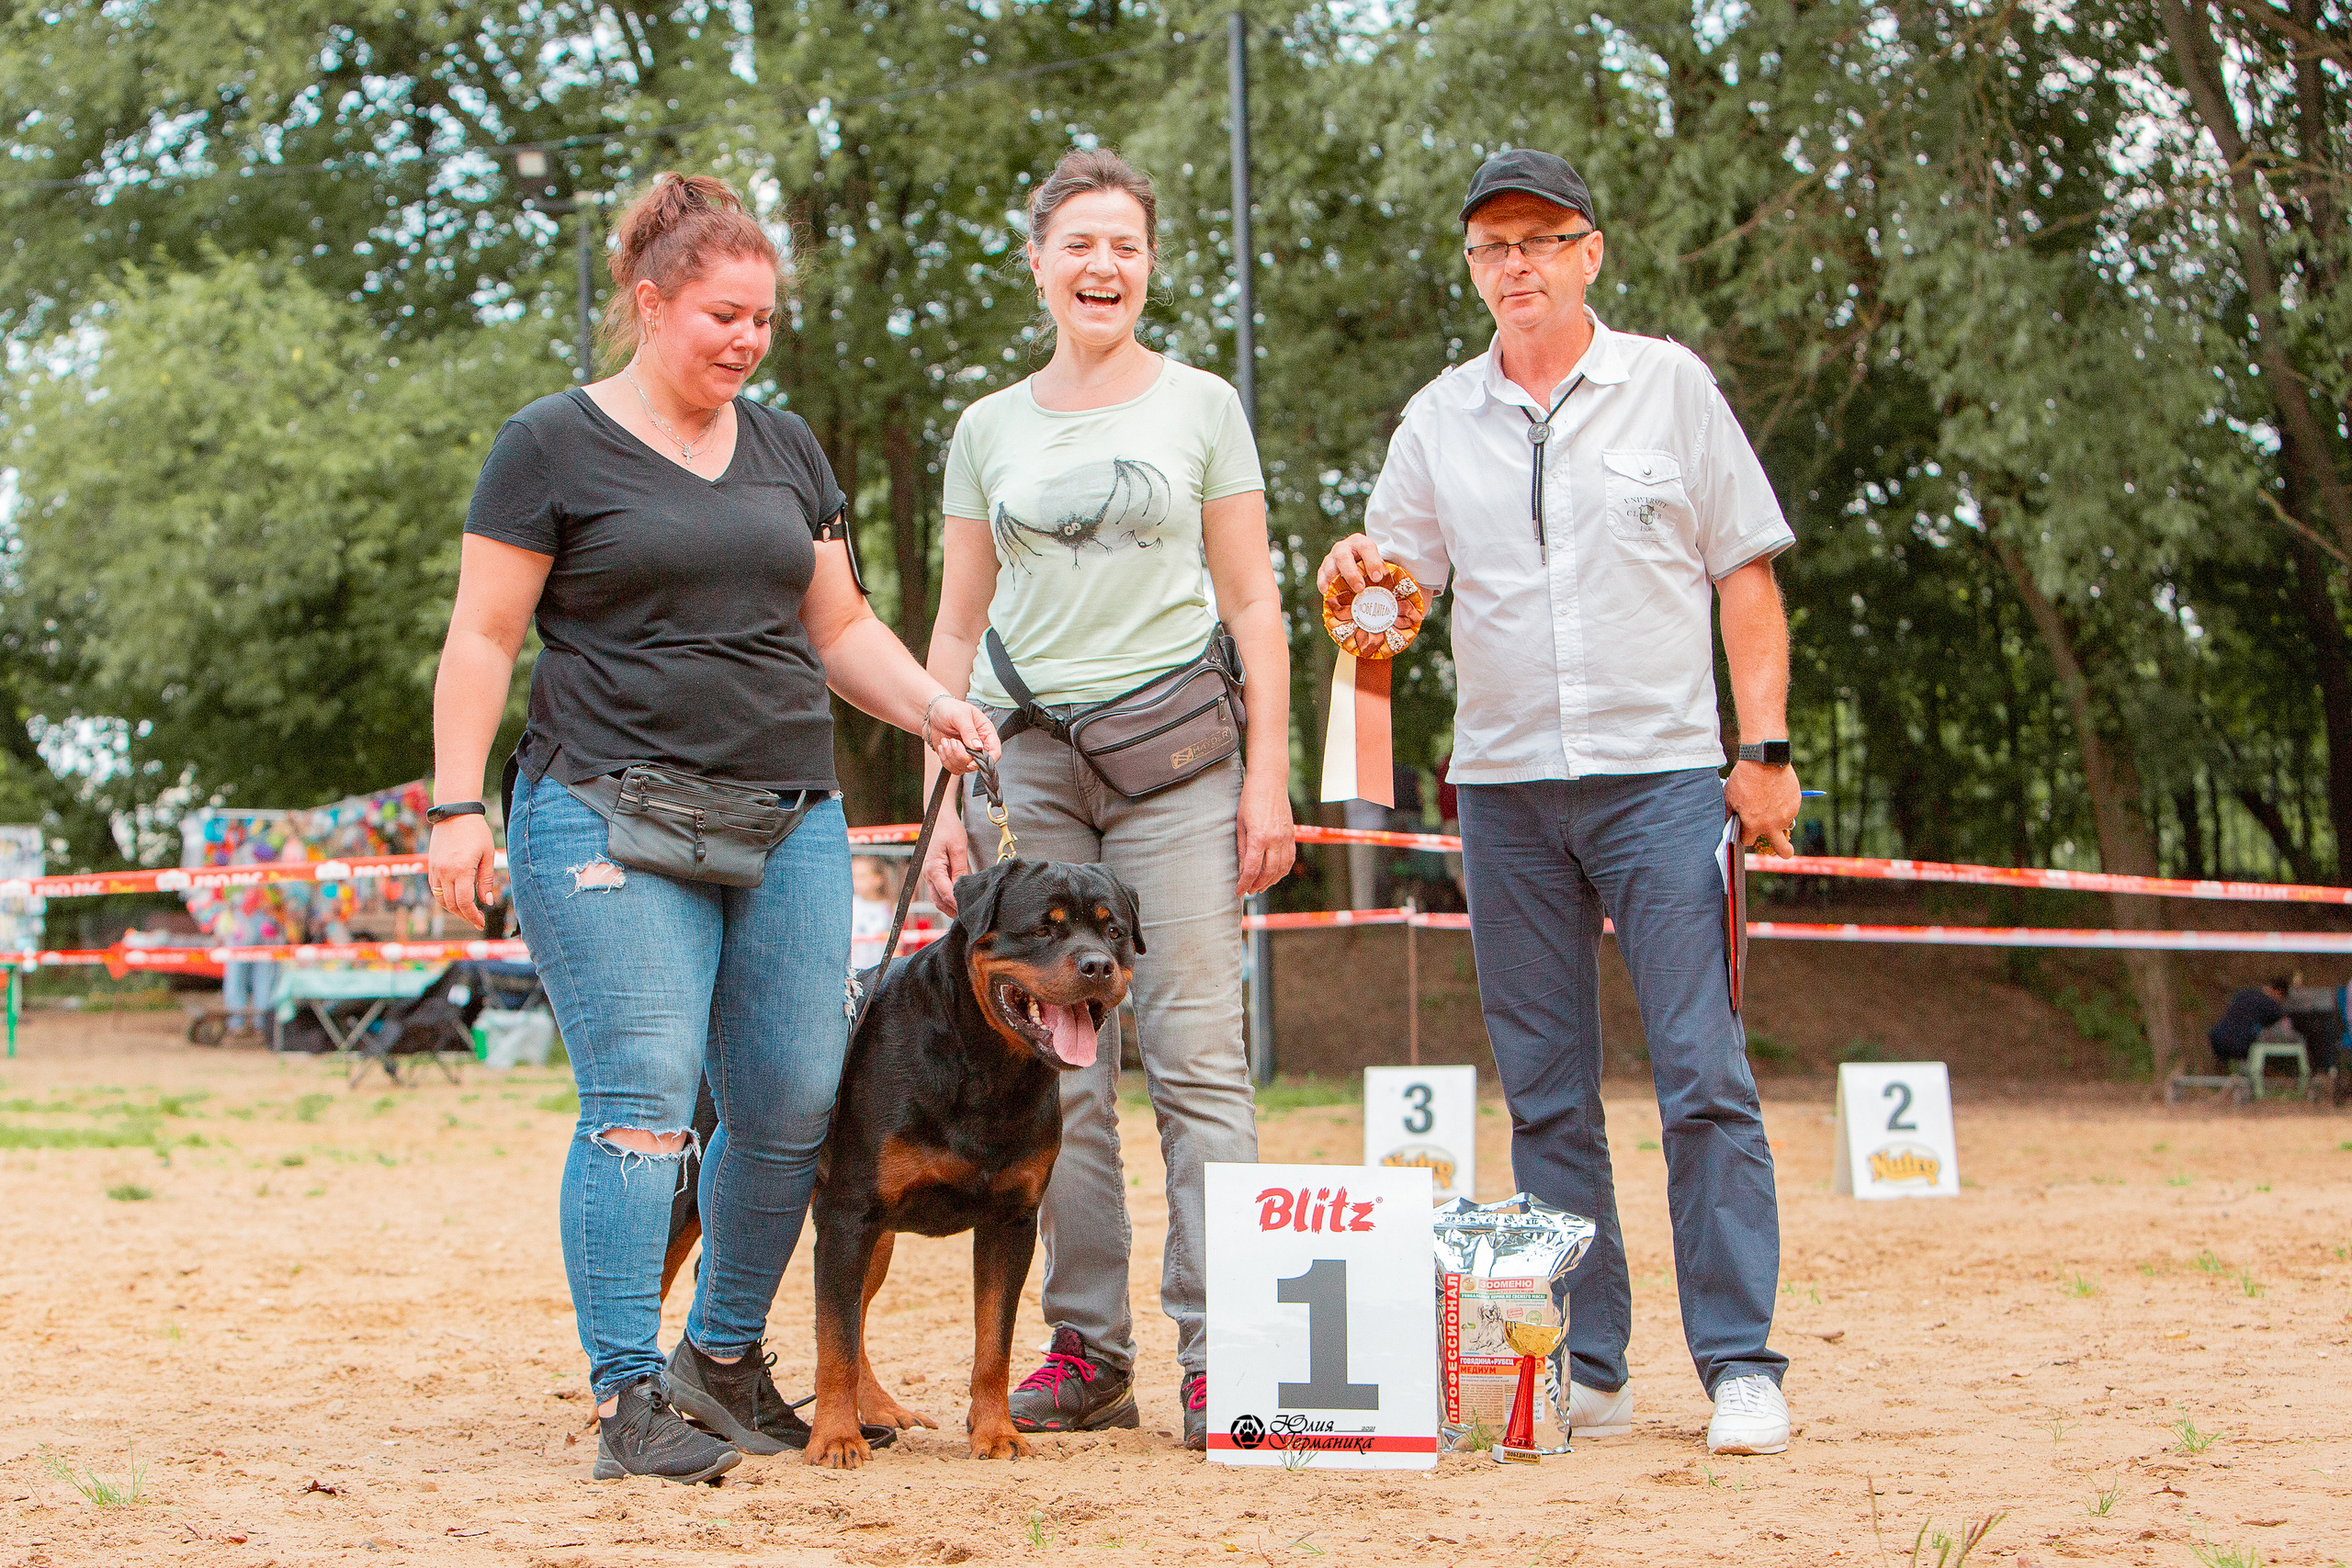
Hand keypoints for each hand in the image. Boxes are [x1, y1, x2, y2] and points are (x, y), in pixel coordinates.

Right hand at [427, 814, 499, 928]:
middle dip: (465, 916)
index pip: (465, 903)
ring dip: (454, 910)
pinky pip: (435, 890)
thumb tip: (486, 902)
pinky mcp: (431, 867)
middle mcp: (445, 872)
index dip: (473, 916)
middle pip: (452, 905)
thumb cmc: (476, 832)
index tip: (481, 922)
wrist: (454, 814)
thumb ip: (486, 880)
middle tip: (477, 920)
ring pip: (441, 900)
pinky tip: (456, 899)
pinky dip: (445, 899)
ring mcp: (435, 870)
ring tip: (468, 912)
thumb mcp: (487, 855)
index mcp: (461, 870)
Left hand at [923, 697, 997, 775]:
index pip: (995, 752)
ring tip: (946, 742)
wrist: (932, 712)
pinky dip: (945, 759)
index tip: (971, 761)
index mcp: (985, 732)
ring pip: (964, 767)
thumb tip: (977, 746)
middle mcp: (978, 745)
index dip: (986, 760)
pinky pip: (953, 768)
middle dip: (961, 755)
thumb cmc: (949, 708)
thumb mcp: (960, 715)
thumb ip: (969, 731)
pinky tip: (943, 746)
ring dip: (951, 757)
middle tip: (952, 741)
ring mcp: (966, 752)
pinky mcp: (955, 757)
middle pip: (977, 763)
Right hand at [923, 811, 971, 912]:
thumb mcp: (958, 849)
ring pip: (937, 898)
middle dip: (952, 911)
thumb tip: (962, 889)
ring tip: (965, 914)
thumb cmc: (948, 829)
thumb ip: (960, 870)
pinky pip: (939, 891)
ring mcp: (928, 875)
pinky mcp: (933, 873)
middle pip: (939, 900)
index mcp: (933, 868)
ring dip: (949, 907)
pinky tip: (959, 902)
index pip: (946, 893)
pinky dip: (947, 899)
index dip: (957, 904)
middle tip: (969, 919)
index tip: (969, 913)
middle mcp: (927, 874)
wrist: (938, 817)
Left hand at [1235, 775, 1296, 896]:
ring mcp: (1286, 838)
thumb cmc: (1250, 800)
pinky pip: (1289, 859)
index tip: (1238, 892)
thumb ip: (1241, 848)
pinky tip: (1275, 873)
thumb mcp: (1240, 824)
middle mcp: (1275, 840)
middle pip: (1268, 873)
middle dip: (1258, 885)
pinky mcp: (1291, 835)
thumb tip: (1241, 869)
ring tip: (1261, 886)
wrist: (1270, 781)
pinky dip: (1283, 870)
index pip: (1251, 869)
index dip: (1244, 883)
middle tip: (1249, 891)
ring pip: (1281, 869)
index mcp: (1259, 837)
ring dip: (1271, 881)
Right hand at [1316, 533, 1388, 596]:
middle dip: (1351, 574)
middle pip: (1343, 557)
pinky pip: (1321, 573)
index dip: (1372, 562)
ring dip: (1334, 579)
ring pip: (1329, 565)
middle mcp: (1344, 546)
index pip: (1366, 548)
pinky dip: (1322, 583)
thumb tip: (1397, 589)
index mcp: (1360, 542)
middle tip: (1360, 588)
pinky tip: (1326, 592)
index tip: (1377, 578)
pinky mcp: (1324, 566)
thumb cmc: (1368, 562)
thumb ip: (1383, 570)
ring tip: (1341, 593)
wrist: (1355, 556)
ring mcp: (1332, 556)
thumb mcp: (1377, 561)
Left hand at [1723, 761, 1801, 857]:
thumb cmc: (1744, 778)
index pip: (1749, 841)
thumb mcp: (1729, 796)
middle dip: (1783, 853)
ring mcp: (1786, 815)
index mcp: (1753, 825)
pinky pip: (1790, 812)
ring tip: (1772, 807)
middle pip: (1783, 850)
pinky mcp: (1795, 804)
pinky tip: (1777, 795)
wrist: (1765, 760)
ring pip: (1785, 827)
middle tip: (1783, 851)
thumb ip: (1730, 813)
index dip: (1746, 835)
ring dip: (1780, 823)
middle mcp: (1772, 824)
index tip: (1747, 830)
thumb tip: (1727, 823)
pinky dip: (1785, 808)